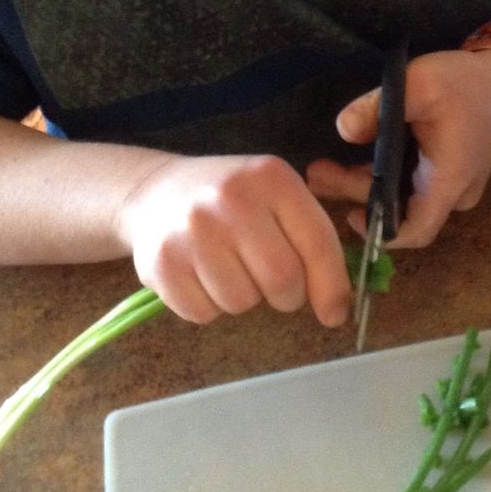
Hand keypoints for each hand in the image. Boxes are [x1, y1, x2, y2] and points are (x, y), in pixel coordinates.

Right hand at [117, 154, 350, 326]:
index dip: (333, 286)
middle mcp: (231, 198)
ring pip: (242, 302)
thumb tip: (336, 308)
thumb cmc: (230, 200)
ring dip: (243, 298)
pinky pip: (204, 313)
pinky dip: (208, 306)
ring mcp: (193, 230)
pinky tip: (199, 274)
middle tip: (272, 283)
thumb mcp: (273, 196)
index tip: (335, 314)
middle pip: (283, 280)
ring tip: (227, 267)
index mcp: (271, 177)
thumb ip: (310, 239)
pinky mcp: (162, 263)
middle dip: (286, 296)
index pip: (317, 243)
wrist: (154, 192)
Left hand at [306, 48, 490, 247]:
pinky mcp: (446, 176)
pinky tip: (351, 160)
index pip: (416, 230)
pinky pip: (411, 187)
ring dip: (364, 185)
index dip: (382, 232)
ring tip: (323, 167)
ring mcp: (451, 187)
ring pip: (403, 199)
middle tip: (316, 174)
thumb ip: (379, 106)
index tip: (349, 215)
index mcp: (450, 180)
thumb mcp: (420, 82)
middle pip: (400, 211)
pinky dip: (381, 177)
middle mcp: (453, 194)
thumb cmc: (466, 83)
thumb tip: (342, 130)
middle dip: (357, 195)